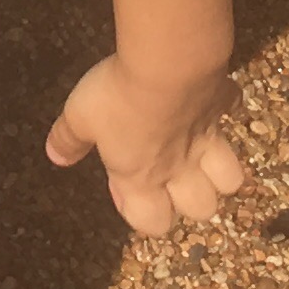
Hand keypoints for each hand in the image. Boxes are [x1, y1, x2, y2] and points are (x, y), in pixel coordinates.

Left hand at [46, 52, 247, 233]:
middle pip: (202, 210)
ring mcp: (209, 139)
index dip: (143, 214)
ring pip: (230, 178)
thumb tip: (55, 156)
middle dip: (190, 200)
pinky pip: (232, 113)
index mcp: (142, 178)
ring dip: (219, 172)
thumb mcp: (80, 116)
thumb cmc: (118, 98)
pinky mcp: (224, 107)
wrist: (169, 65)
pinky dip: (223, 110)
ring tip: (199, 152)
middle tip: (169, 173)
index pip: (153, 223)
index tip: (124, 186)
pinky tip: (208, 97)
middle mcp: (180, 168)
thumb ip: (70, 138)